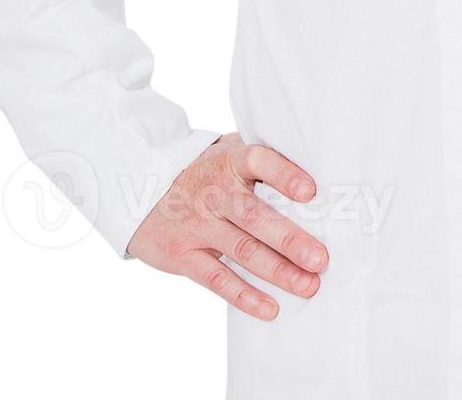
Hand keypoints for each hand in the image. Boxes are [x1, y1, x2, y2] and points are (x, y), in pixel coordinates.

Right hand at [124, 133, 327, 320]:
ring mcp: (197, 225)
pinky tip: (270, 308)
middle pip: (255, 216)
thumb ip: (267, 159)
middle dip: (289, 240)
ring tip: (309, 286)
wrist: (138, 188)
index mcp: (230, 162)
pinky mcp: (183, 254)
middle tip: (321, 259)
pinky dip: (244, 295)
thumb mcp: (229, 153)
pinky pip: (216, 278)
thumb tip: (324, 165)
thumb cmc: (206, 172)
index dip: (284, 175)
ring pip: (241, 250)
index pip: (258, 161)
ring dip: (278, 271)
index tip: (311, 192)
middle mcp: (214, 193)